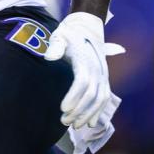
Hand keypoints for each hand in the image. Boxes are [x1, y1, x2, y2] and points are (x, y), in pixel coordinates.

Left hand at [45, 12, 124, 128]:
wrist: (86, 29)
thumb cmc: (68, 35)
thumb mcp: (60, 36)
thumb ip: (55, 46)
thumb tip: (49, 57)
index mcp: (85, 60)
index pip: (82, 82)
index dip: (74, 96)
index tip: (62, 108)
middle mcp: (97, 69)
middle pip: (91, 94)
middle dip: (79, 110)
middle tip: (64, 120)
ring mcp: (103, 75)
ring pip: (100, 99)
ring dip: (88, 114)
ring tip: (74, 125)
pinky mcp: (104, 80)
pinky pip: (105, 98)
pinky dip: (98, 112)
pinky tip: (89, 123)